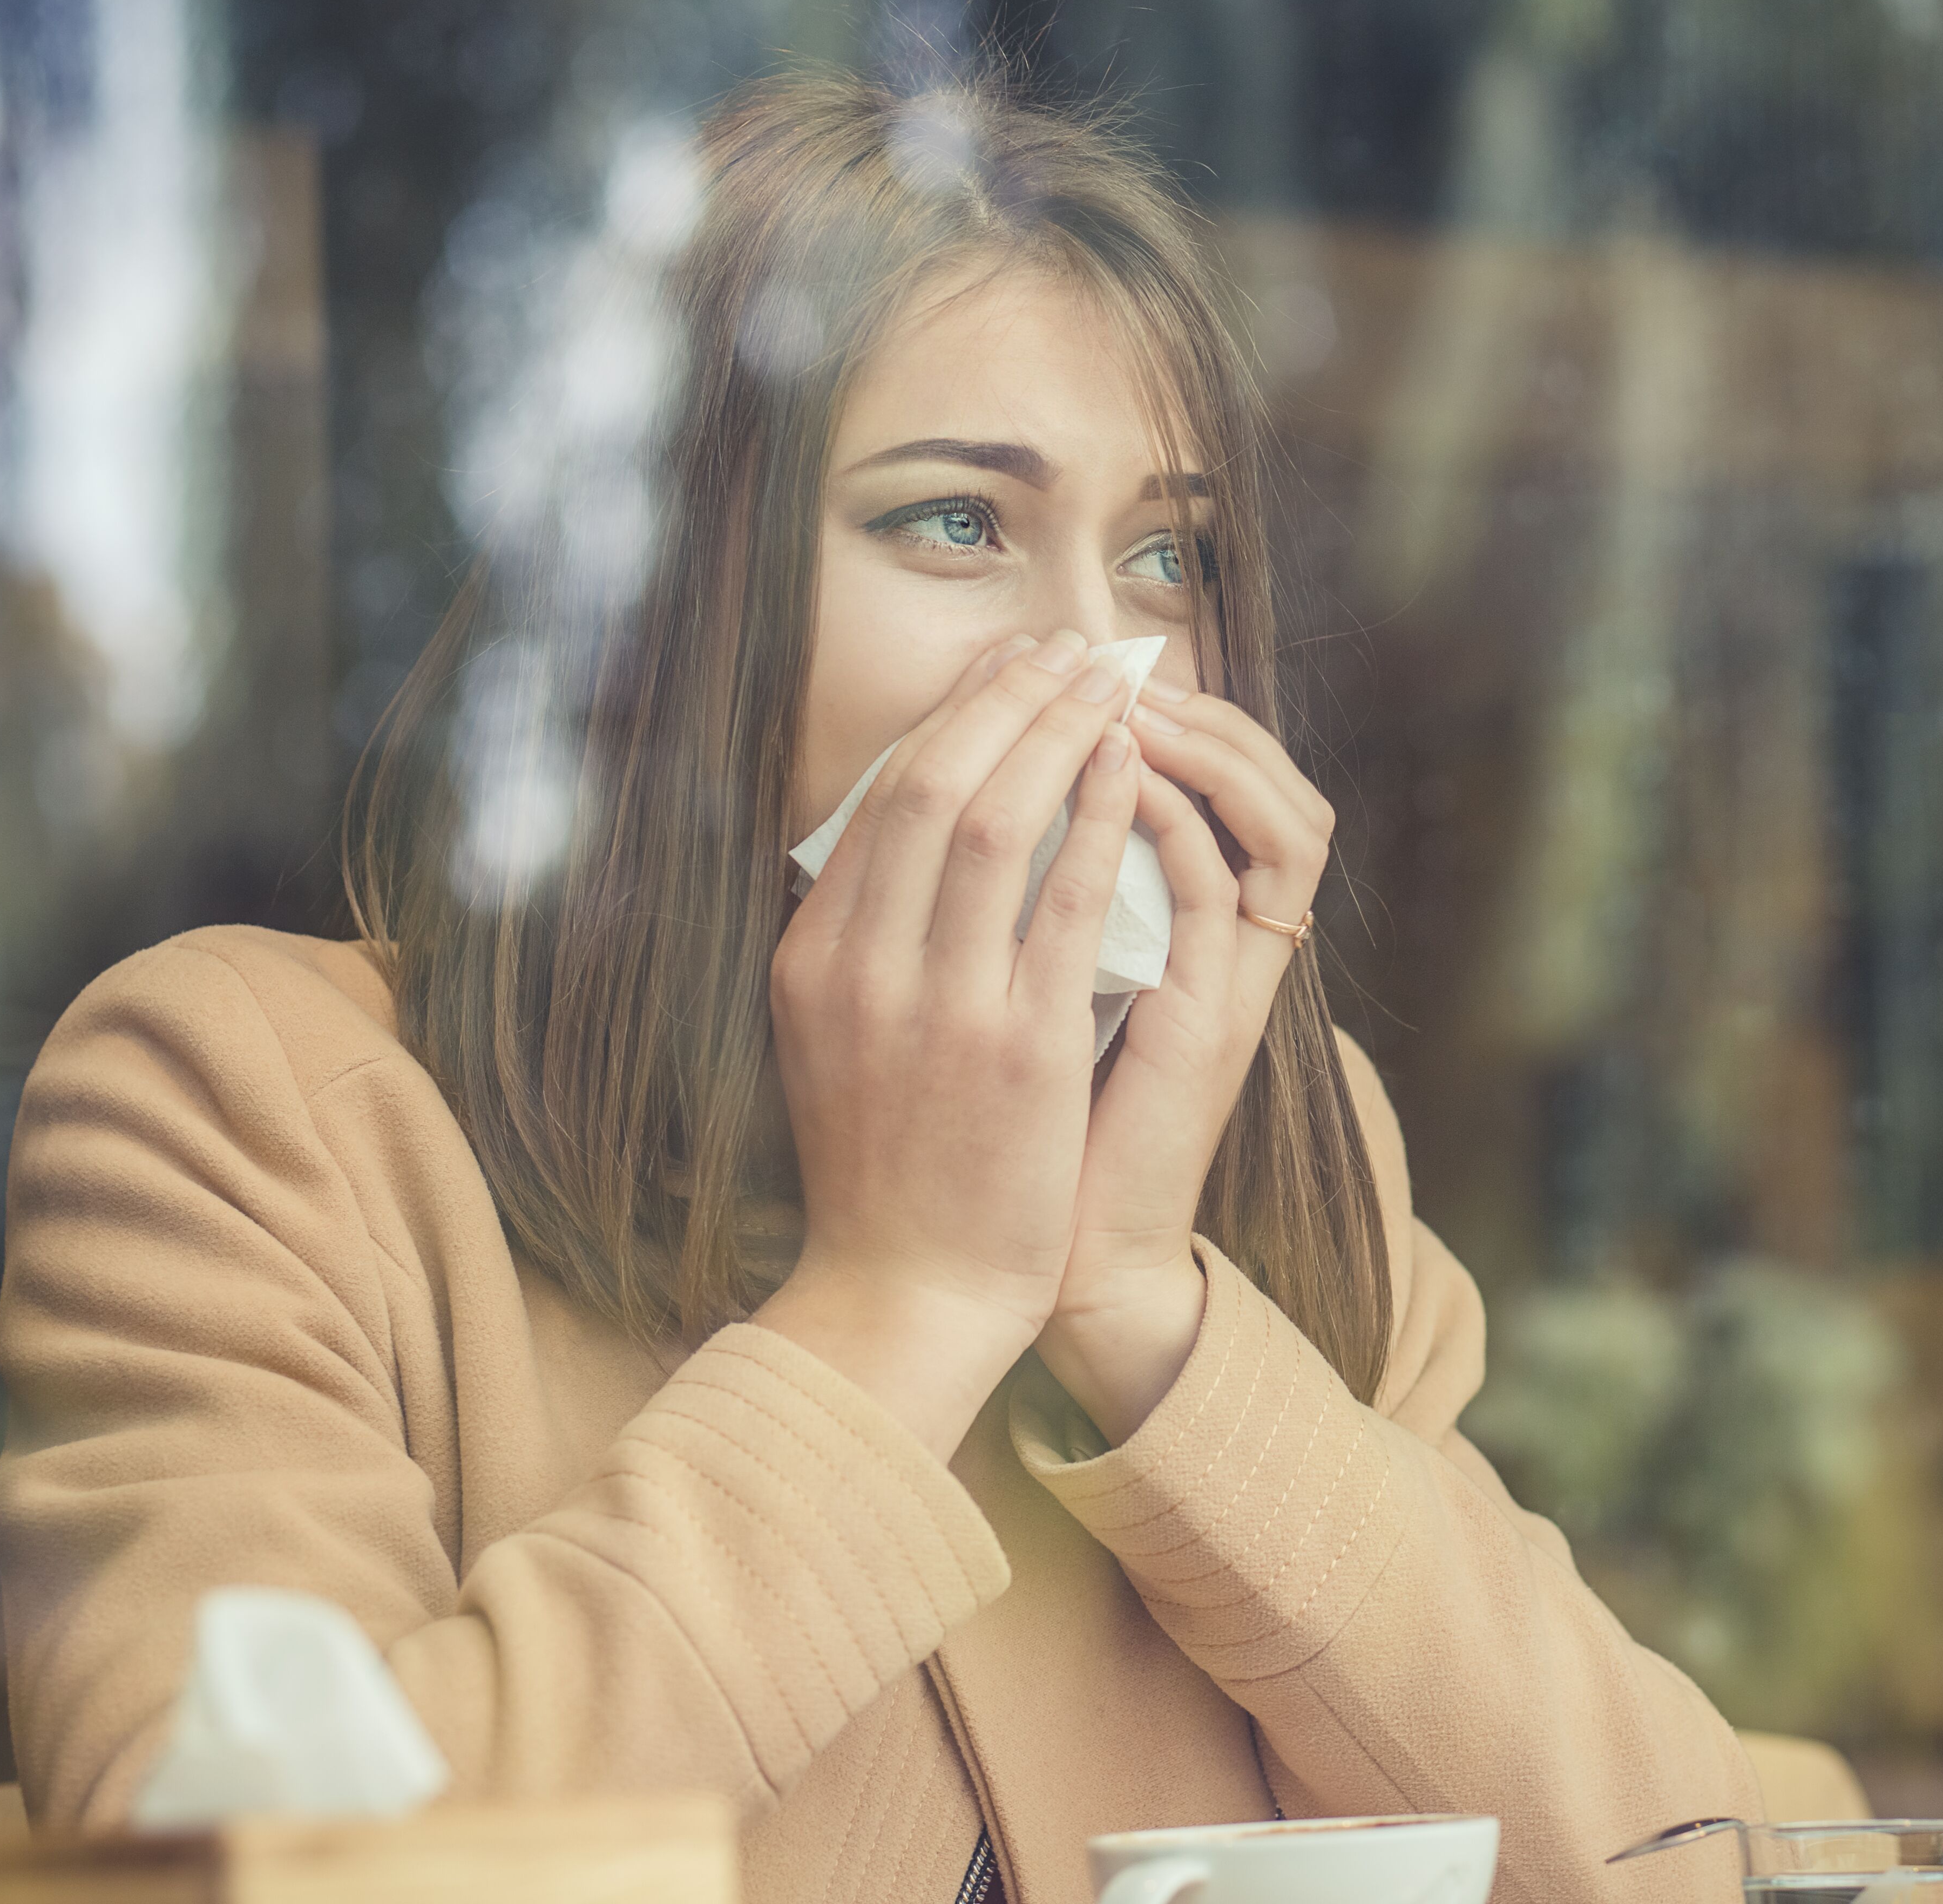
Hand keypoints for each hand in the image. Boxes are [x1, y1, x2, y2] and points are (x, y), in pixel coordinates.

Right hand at [757, 629, 1147, 1459]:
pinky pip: (1065, 902)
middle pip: (932, 786)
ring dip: (1054, 733)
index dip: (949, 718)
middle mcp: (863, 968)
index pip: (880, 801)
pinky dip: (1098, 819)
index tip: (1002, 670)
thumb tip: (891, 838)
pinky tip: (1129, 768)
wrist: (903, 1292)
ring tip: (1105, 683)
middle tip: (1063, 649)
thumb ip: (855, 941)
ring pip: (995, 821)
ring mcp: (940, 1005)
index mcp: (814, 960)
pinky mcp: (1020, 1047)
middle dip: (1003, 700)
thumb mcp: (829, 1039)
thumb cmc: (881, 1170)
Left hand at [1035, 682, 1333, 1442]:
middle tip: (1114, 658)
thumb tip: (967, 804)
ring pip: (1283, 823)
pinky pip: (1226, 893)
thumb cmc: (1030, 1128)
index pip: (1225, 790)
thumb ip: (1032, 905)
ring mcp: (1231, 986)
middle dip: (1202, 711)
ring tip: (1130, 696)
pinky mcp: (1213, 1022)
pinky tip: (1125, 772)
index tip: (1079, 670)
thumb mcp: (1030, 988)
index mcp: (1188, 934)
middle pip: (1275, 786)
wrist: (1058, 1254)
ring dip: (1210, 747)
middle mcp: (1228, 951)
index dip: (1172, 719)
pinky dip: (1179, 821)